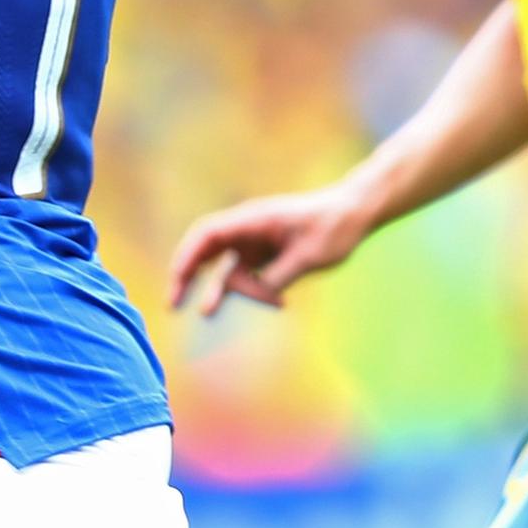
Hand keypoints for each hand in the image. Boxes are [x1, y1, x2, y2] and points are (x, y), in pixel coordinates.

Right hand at [167, 184, 374, 315]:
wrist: (354, 213)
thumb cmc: (334, 227)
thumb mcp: (309, 257)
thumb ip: (278, 277)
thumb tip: (253, 295)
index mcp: (253, 219)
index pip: (207, 235)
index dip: (187, 257)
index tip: (178, 282)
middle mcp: (247, 228)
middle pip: (204, 250)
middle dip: (186, 276)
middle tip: (173, 304)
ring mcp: (254, 241)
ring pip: (226, 267)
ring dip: (221, 290)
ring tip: (207, 314)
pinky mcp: (264, 253)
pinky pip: (248, 275)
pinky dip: (256, 291)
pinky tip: (279, 303)